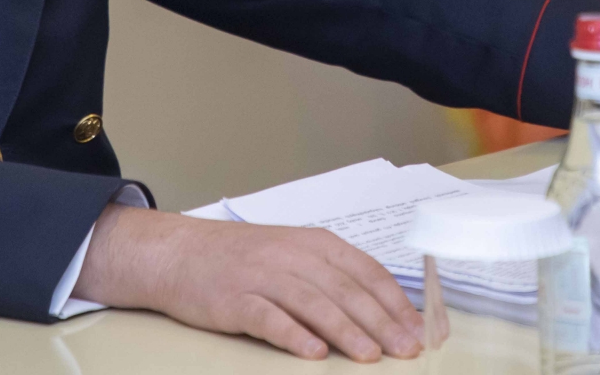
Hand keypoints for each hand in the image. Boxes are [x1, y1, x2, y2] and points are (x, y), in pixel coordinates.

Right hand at [73, 203, 422, 361]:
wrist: (180, 252)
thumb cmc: (242, 258)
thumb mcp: (292, 254)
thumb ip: (332, 276)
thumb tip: (382, 312)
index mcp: (313, 243)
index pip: (366, 271)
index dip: (395, 302)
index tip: (419, 330)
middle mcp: (292, 255)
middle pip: (345, 289)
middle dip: (381, 322)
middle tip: (406, 350)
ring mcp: (262, 276)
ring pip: (313, 302)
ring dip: (345, 330)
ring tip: (370, 356)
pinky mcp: (234, 299)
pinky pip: (268, 317)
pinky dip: (292, 334)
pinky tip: (312, 352)